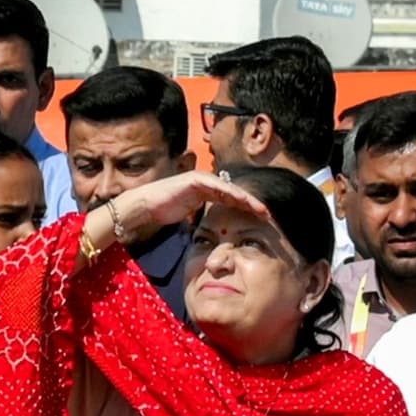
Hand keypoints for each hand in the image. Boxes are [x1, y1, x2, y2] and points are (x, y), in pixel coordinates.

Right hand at [114, 170, 269, 232]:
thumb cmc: (166, 211)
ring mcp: (202, 180)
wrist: (146, 205)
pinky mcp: (195, 179)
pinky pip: (217, 185)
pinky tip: (241, 199)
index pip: (233, 201)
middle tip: (268, 214)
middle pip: (235, 194)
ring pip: (230, 189)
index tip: (262, 219)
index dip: (248, 209)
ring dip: (246, 198)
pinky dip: (230, 192)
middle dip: (252, 203)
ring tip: (260, 207)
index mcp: (209, 194)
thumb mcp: (191, 218)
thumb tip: (215, 236)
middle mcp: (208, 184)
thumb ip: (204, 221)